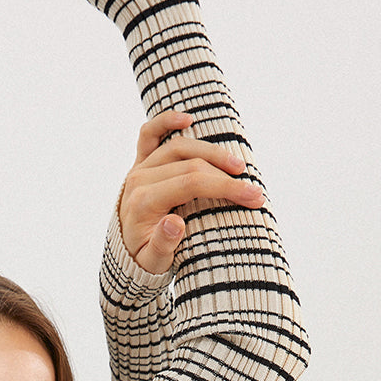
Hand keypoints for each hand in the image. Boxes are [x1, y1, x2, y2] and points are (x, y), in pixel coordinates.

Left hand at [118, 111, 264, 272]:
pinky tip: (187, 119)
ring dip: (211, 152)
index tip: (253, 197)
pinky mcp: (140, 162)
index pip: (190, 184)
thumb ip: (162, 244)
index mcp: (143, 202)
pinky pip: (149, 135)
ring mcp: (140, 167)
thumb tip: (175, 223)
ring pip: (179, 147)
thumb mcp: (153, 261)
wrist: (126, 252)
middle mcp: (140, 179)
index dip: (224, 187)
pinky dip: (166, 123)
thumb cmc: (144, 258)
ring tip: (238, 166)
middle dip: (226, 176)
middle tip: (254, 191)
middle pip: (190, 165)